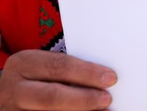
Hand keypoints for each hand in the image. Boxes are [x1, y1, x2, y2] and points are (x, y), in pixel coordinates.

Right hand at [0, 50, 116, 110]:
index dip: (87, 73)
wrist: (13, 95)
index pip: (59, 66)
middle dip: (83, 99)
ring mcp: (13, 110)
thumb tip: (104, 77)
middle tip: (107, 99)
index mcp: (23, 64)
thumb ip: (67, 69)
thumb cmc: (37, 77)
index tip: (111, 78)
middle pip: (52, 96)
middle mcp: (14, 88)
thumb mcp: (44, 66)